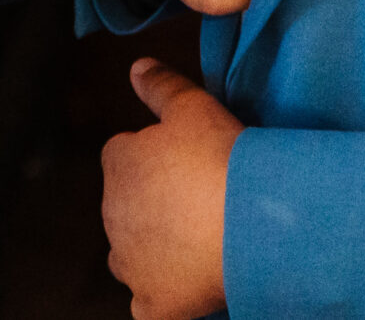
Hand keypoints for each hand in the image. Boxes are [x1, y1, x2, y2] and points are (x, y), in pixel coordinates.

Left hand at [102, 60, 237, 319]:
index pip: (124, 155)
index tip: (189, 161)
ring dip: (152, 249)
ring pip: (130, 255)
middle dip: (154, 202)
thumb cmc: (222, 158)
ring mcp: (130, 263)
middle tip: (201, 198)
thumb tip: (136, 68)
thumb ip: (160, 86)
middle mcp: (113, 214)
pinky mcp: (153, 302)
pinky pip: (147, 304)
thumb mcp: (193, 106)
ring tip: (197, 240)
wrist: (252, 222)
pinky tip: (184, 287)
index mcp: (118, 163)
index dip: (157, 157)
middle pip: (128, 205)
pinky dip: (160, 298)